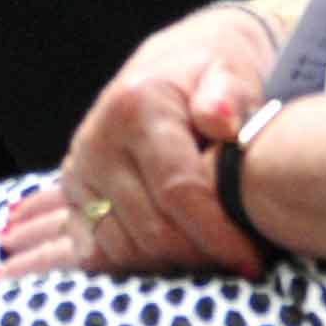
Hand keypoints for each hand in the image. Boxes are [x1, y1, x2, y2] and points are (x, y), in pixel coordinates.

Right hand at [0, 9, 278, 282]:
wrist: (179, 58)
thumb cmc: (216, 67)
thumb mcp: (231, 68)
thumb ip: (229, 93)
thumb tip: (219, 121)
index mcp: (136, 107)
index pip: (177, 193)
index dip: (217, 236)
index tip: (253, 263)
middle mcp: (98, 139)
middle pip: (149, 229)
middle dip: (200, 257)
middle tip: (241, 263)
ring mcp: (80, 166)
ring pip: (120, 247)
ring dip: (169, 265)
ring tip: (212, 258)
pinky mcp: (72, 189)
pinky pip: (93, 249)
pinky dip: (130, 266)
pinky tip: (170, 260)